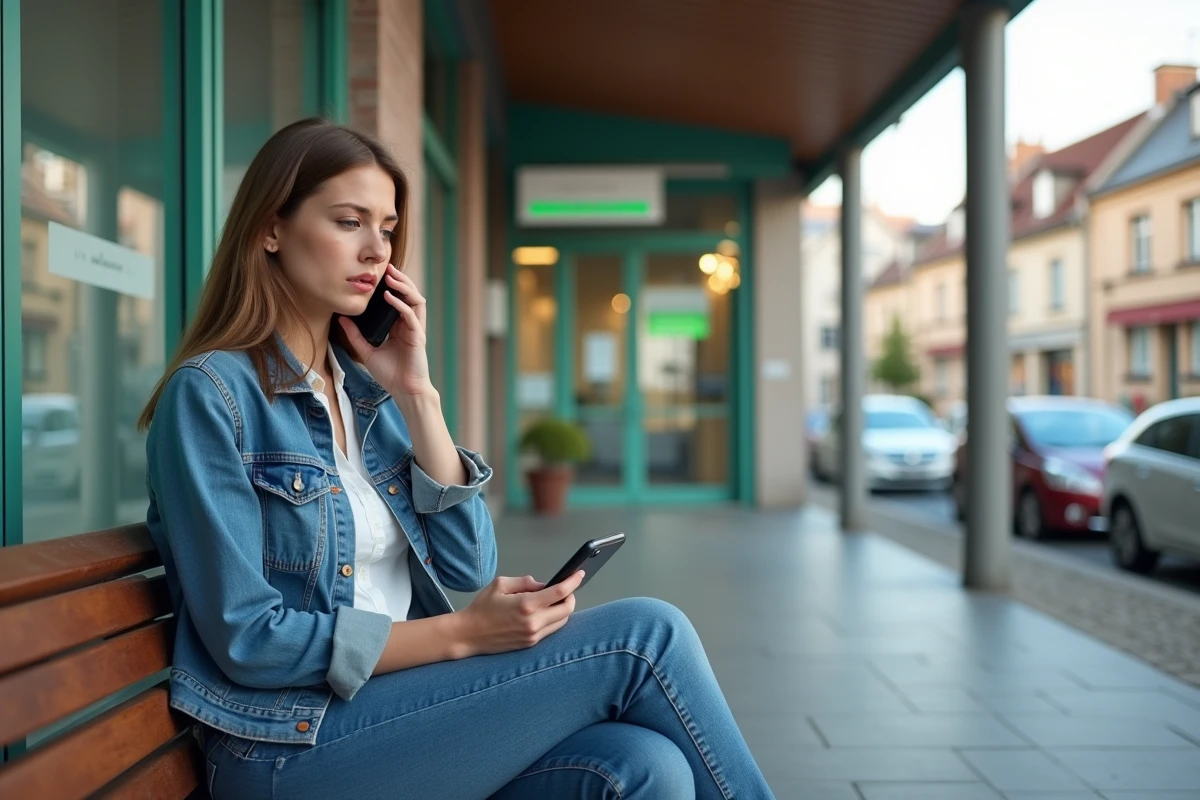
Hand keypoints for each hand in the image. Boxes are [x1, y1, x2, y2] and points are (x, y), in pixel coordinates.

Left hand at [338, 264, 431, 397]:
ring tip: (392, 277)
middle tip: (388, 267)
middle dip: (401, 279)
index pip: (400, 299)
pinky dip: (400, 304)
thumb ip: (355, 334)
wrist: (404, 390)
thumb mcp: (366, 351)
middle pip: (410, 294)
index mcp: (400, 326)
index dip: (393, 285)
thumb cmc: (390, 374)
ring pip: (416, 299)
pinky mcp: (418, 336)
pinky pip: (411, 315)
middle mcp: (410, 324)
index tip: (380, 274)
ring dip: (404, 286)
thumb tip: (341, 318)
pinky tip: (390, 297)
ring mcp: (415, 329)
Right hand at [454, 571, 585, 657]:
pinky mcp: (530, 644)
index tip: (580, 574)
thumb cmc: (482, 608)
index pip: (560, 592)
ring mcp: (533, 635)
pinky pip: (551, 630)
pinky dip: (554, 619)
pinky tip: (547, 612)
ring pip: (562, 621)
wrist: (468, 634)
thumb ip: (526, 582)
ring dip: (563, 609)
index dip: (573, 582)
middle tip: (567, 588)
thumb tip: (544, 585)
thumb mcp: (501, 584)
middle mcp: (533, 622)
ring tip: (556, 599)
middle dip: (571, 596)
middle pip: (567, 609)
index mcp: (526, 604)